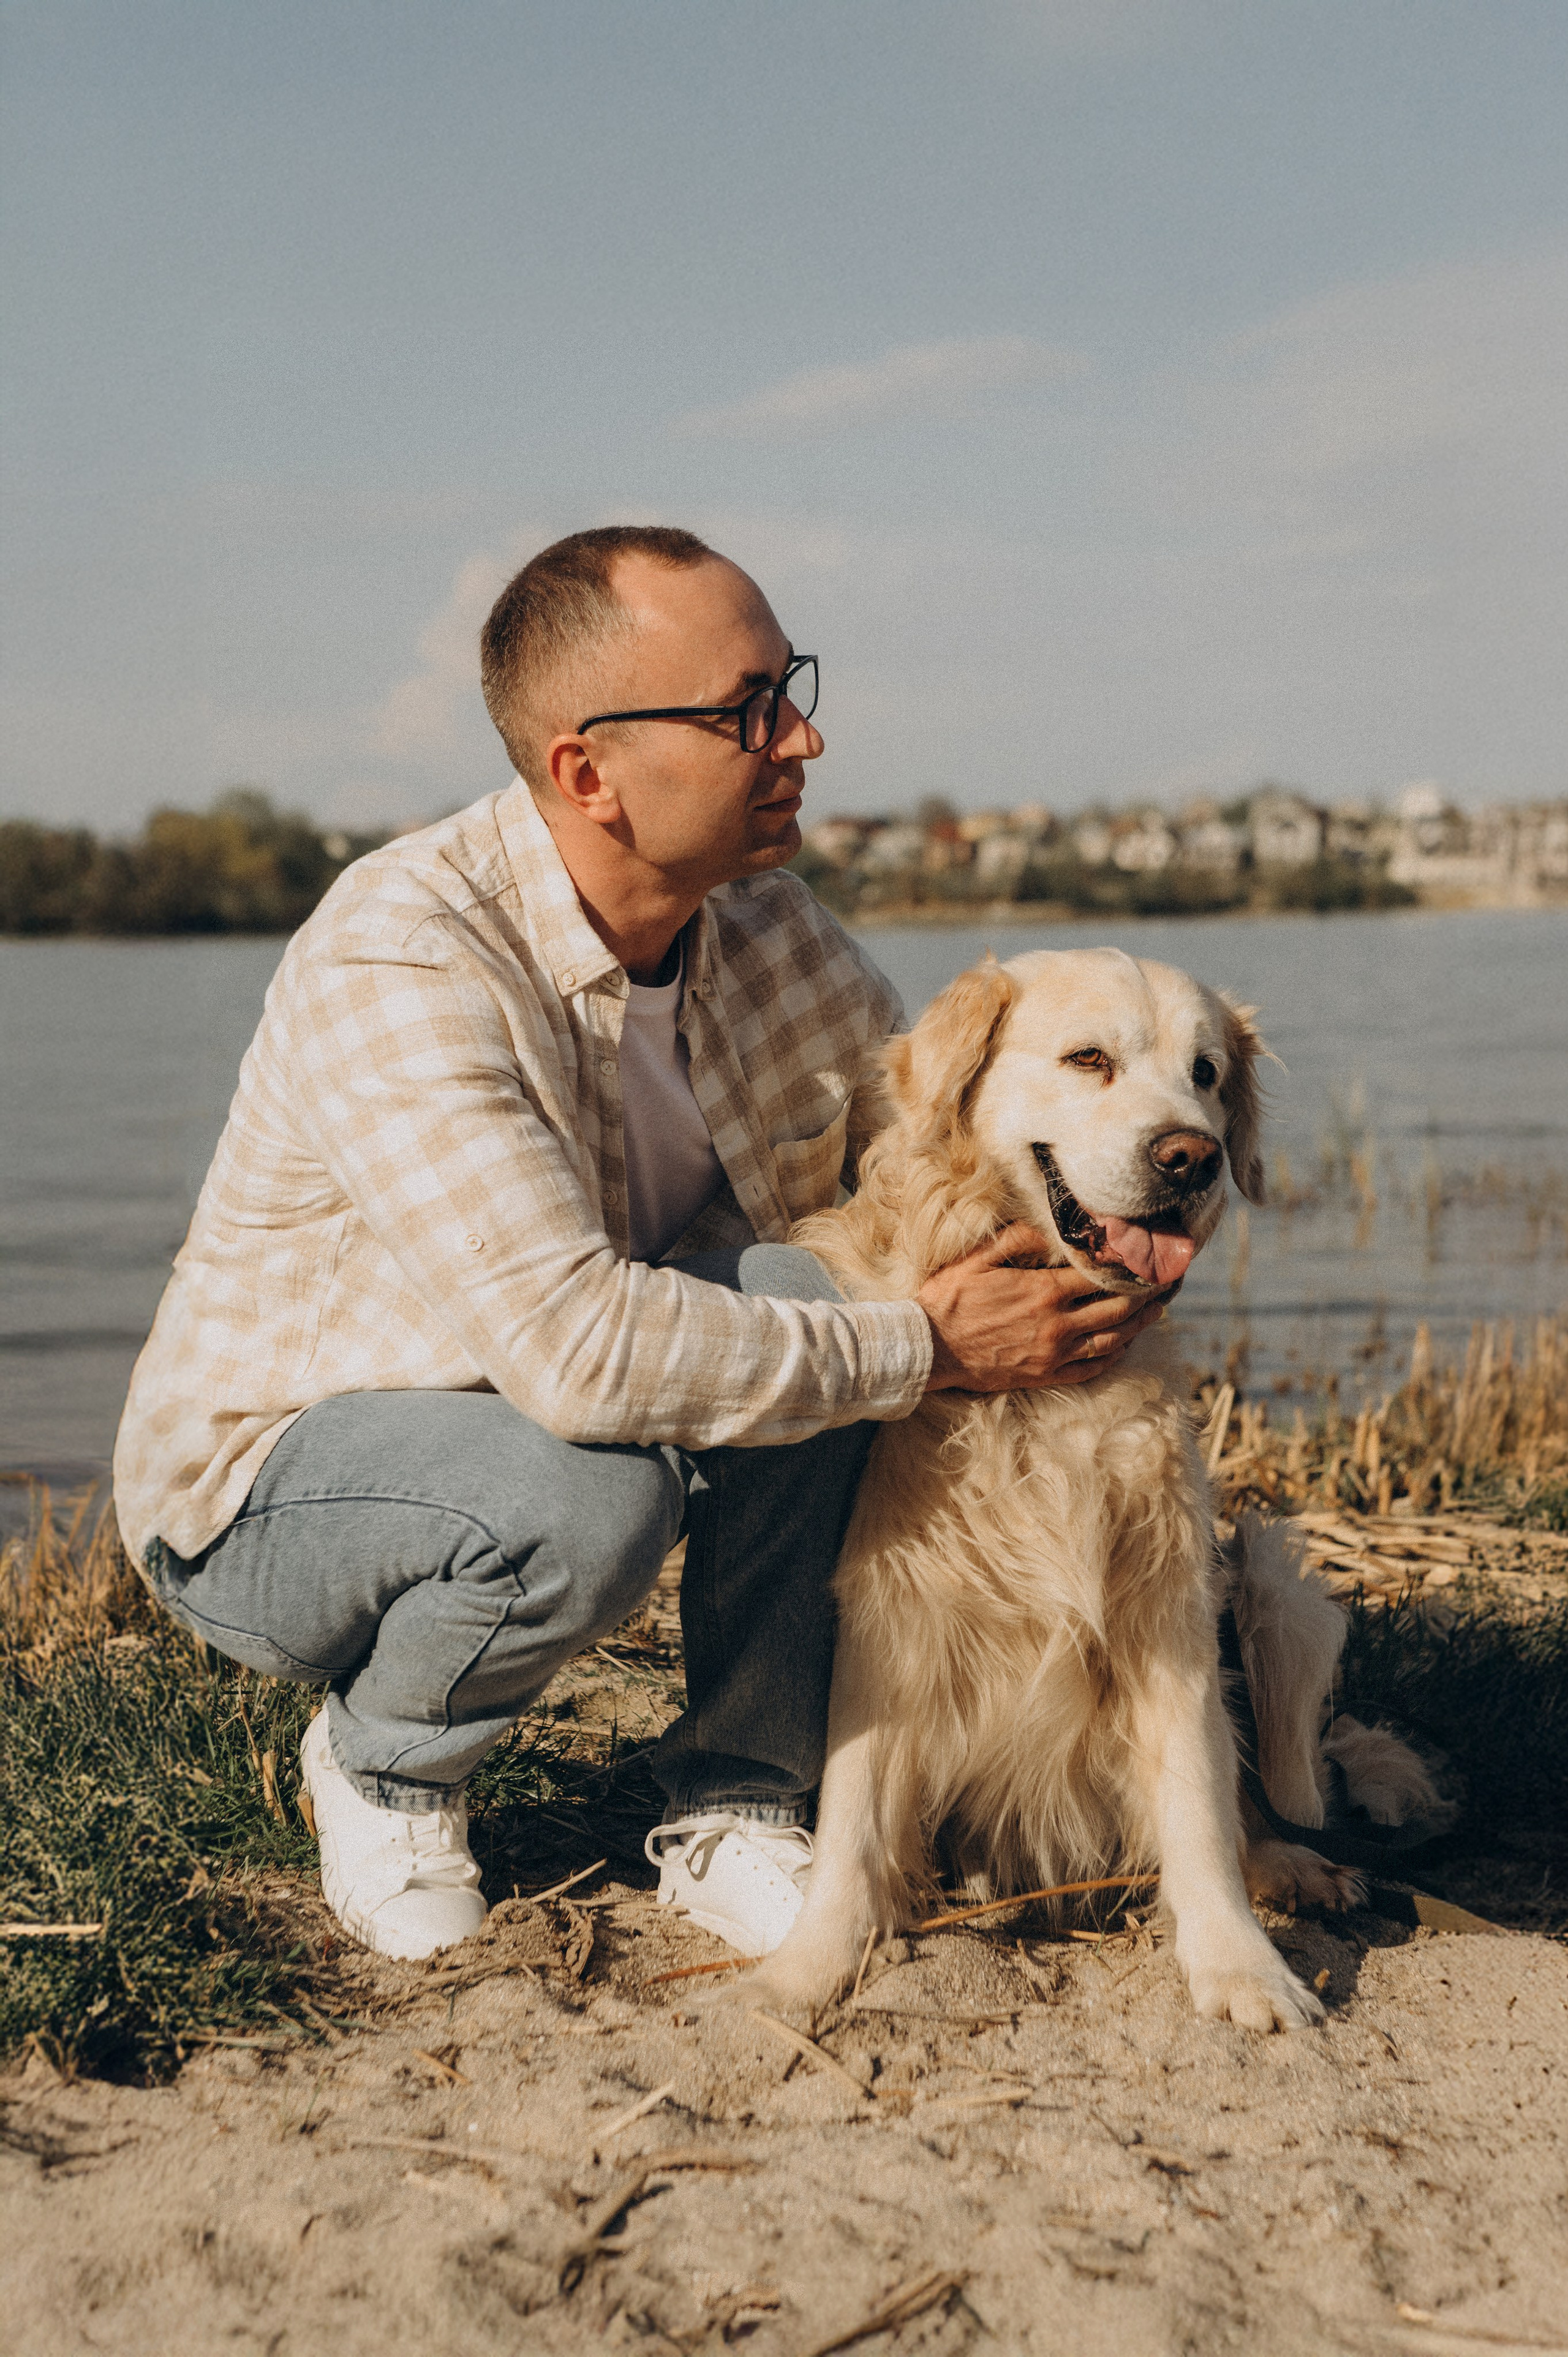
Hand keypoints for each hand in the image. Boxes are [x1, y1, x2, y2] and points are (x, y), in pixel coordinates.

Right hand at [918, 1223, 1168, 1392]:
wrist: (929, 1349)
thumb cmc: (948, 1300)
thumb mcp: (977, 1258)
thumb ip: (1016, 1240)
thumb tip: (1050, 1231)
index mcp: (1043, 1292)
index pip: (1101, 1277)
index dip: (1130, 1266)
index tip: (1149, 1255)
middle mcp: (1056, 1325)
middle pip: (1118, 1309)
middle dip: (1149, 1294)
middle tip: (1169, 1281)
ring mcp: (1054, 1354)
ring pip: (1113, 1339)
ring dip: (1141, 1324)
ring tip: (1158, 1310)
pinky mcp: (1046, 1375)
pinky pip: (1093, 1367)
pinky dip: (1116, 1354)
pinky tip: (1125, 1342)